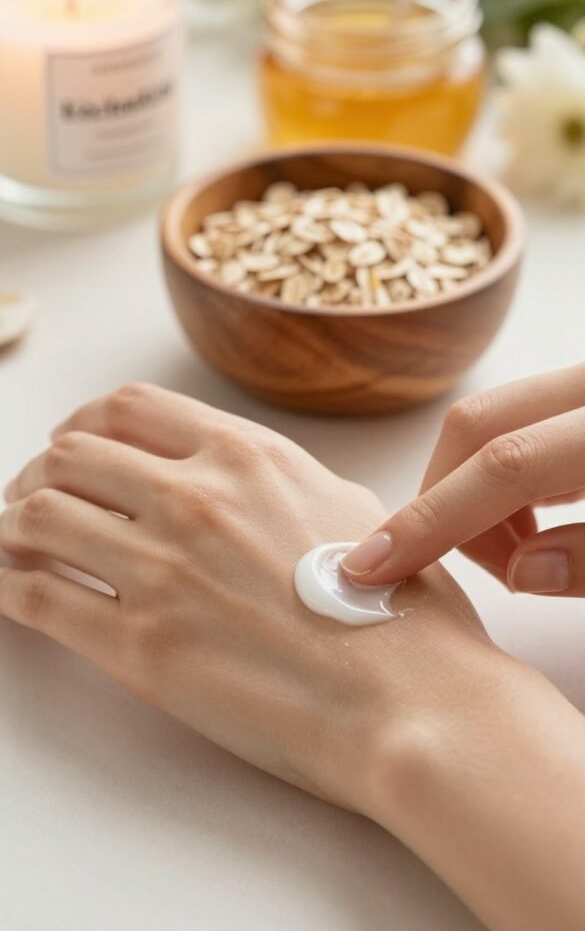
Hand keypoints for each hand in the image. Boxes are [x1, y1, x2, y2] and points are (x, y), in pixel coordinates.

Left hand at [0, 383, 488, 815]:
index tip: (74, 447)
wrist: (413, 703)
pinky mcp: (142, 648)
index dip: (85, 425)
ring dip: (14, 527)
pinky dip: (10, 588)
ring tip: (17, 546)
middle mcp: (196, 498)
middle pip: (69, 457)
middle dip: (40, 475)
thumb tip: (240, 485)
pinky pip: (38, 599)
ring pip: (37, 519)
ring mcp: (163, 570)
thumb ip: (281, 485)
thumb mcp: (351, 511)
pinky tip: (14, 591)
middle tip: (35, 501)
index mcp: (247, 457)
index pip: (127, 408)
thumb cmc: (399, 613)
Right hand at [342, 363, 584, 595]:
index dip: (431, 520)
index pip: (503, 464)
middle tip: (481, 568)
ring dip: (471, 490)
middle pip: (473, 425)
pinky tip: (531, 518)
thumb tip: (522, 571)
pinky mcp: (577, 395)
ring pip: (488, 418)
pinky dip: (499, 474)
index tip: (373, 566)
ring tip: (520, 551)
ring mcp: (581, 382)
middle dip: (443, 504)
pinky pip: (516, 420)